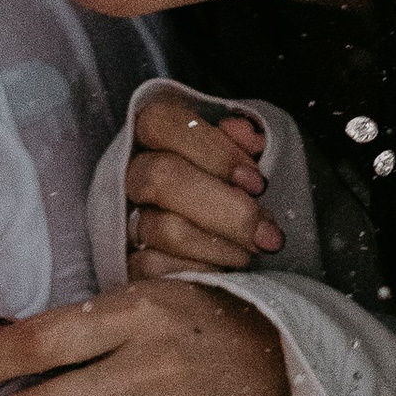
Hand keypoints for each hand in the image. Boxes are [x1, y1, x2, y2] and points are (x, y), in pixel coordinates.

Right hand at [124, 95, 283, 277]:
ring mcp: (125, 218)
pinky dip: (200, 273)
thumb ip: (248, 145)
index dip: (212, 150)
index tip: (258, 183)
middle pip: (161, 177)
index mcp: (155, 134)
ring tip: (253, 253)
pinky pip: (156, 269)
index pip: (162, 122)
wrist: (229, 245)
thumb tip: (252, 139)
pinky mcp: (128, 263)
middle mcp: (132, 171)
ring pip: (164, 228)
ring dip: (220, 245)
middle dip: (226, 208)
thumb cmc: (239, 192)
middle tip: (269, 233)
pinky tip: (223, 273)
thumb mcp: (245, 160)